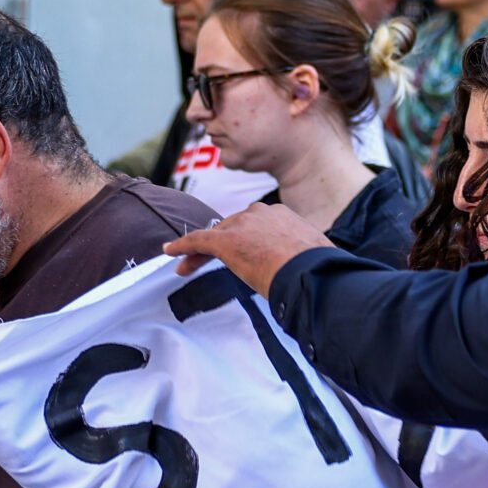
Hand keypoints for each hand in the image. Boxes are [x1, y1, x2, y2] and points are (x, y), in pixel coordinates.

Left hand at [165, 206, 333, 294]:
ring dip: (198, 251)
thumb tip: (308, 270)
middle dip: (218, 245)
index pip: (255, 226)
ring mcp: (241, 226)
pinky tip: (169, 252)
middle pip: (231, 228)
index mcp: (281, 216)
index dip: (244, 240)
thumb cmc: (318, 270)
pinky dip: (182, 246)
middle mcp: (259, 214)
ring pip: (214, 236)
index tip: (242, 255)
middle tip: (209, 263)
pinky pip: (197, 240)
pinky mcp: (224, 241)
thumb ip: (301, 256)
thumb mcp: (312, 256)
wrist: (309, 273)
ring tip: (185, 267)